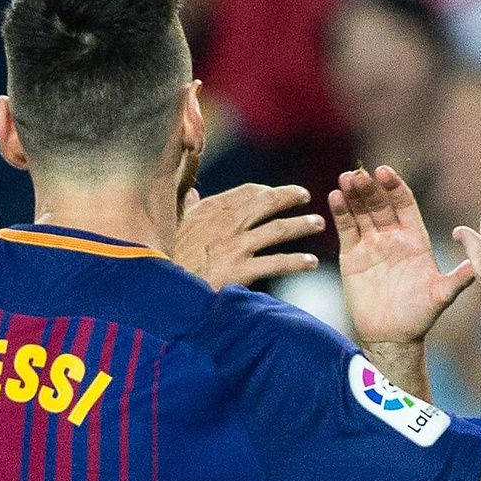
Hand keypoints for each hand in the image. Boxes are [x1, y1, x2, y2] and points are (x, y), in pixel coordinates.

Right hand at [174, 183, 322, 287]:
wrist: (161, 290)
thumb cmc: (165, 258)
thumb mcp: (173, 227)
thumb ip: (188, 210)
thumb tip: (193, 195)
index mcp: (210, 210)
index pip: (248, 192)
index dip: (269, 191)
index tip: (282, 193)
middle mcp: (225, 223)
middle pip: (267, 202)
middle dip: (290, 197)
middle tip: (306, 198)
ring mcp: (234, 246)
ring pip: (278, 229)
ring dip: (301, 225)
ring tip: (318, 223)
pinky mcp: (239, 271)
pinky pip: (276, 263)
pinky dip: (296, 262)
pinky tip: (310, 262)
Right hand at [330, 165, 474, 344]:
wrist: (392, 336)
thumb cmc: (420, 316)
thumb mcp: (442, 295)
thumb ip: (458, 278)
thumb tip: (478, 264)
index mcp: (415, 239)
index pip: (404, 204)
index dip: (395, 187)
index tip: (384, 171)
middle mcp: (393, 237)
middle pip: (380, 204)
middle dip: (370, 188)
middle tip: (359, 174)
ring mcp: (371, 245)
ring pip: (361, 213)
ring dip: (353, 195)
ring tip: (345, 178)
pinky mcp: (352, 256)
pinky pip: (346, 230)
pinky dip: (340, 213)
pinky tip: (334, 197)